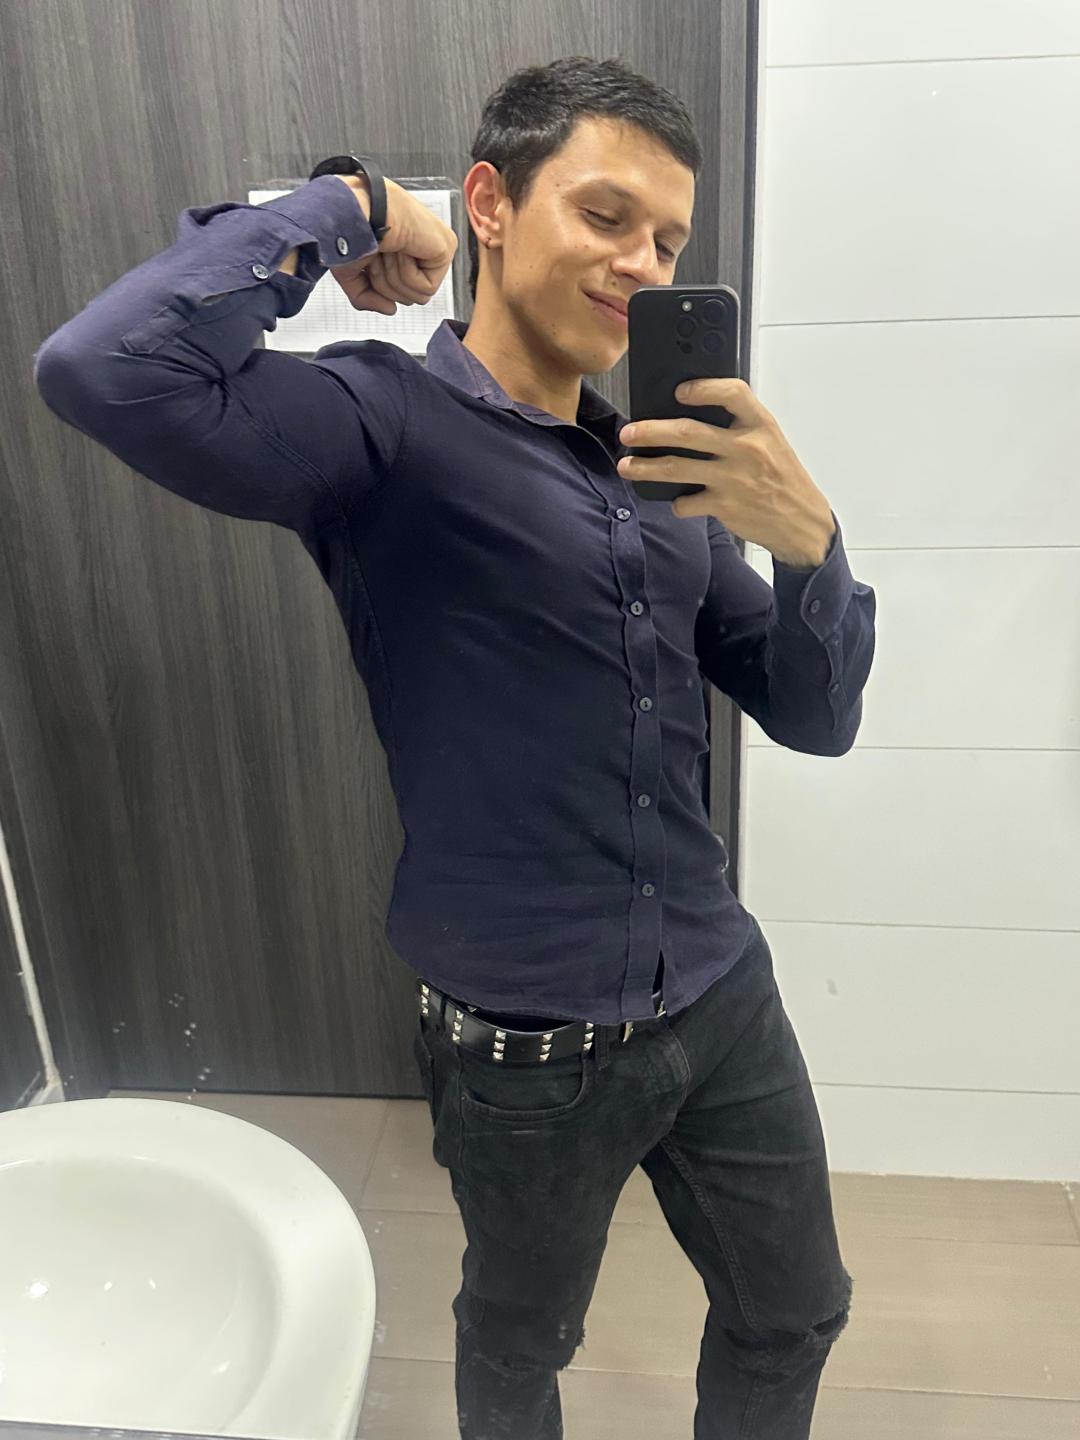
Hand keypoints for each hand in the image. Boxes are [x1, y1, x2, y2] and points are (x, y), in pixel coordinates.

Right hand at [328, 177, 457, 314]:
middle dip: (386, 281)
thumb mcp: (351, 271)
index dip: (378, 283)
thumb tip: (391, 310)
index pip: (399, 292)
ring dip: (394, 276)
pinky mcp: (446, 248)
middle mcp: (422, 248)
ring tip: (389, 248)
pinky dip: (407, 272)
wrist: (353, 210)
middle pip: (409, 298)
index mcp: (403, 247)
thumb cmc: (348, 228)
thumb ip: (368, 297)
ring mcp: (437, 247)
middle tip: (379, 253)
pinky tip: (401, 248)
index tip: (370, 257)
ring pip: (418, 297)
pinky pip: (427, 288)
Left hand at [616, 378, 836, 566]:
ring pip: (677, 467)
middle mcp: (746, 449)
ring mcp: (733, 478)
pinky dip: (676, 502)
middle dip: (651, 431)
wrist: (802, 522)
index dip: (703, 387)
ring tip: (626, 465)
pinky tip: (675, 500)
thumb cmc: (783, 478)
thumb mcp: (771, 442)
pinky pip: (686, 502)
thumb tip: (693, 414)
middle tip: (629, 432)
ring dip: (646, 467)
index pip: (732, 393)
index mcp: (761, 425)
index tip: (680, 390)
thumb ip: (740, 427)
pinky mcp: (724, 506)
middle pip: (688, 432)